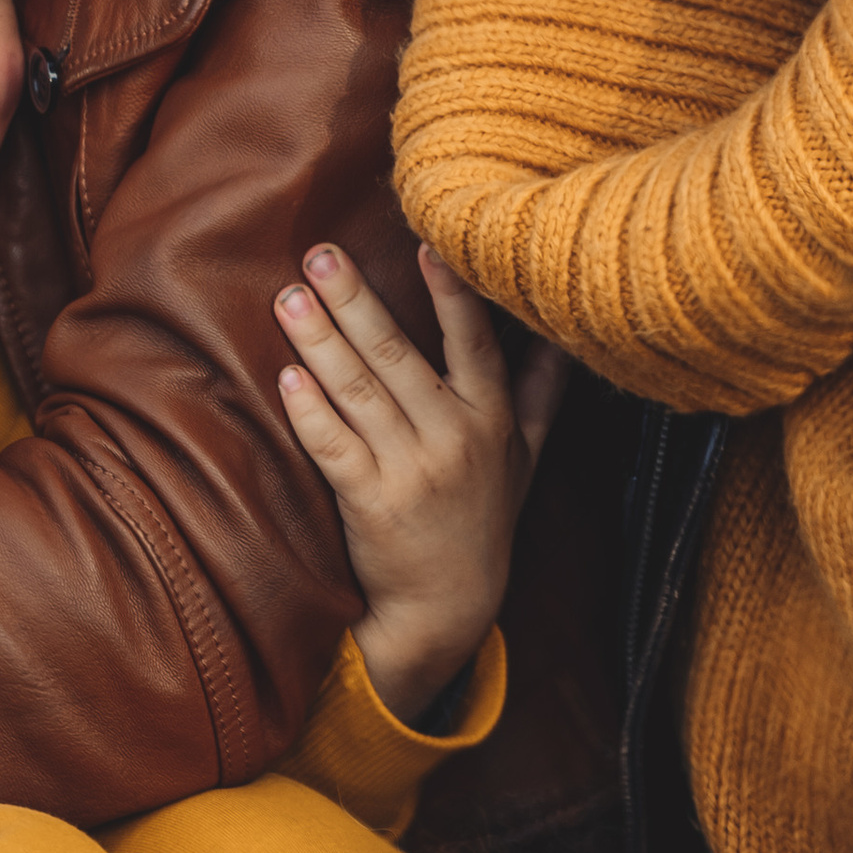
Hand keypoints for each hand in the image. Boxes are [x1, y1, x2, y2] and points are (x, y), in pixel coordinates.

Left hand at [274, 241, 557, 724]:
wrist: (449, 609)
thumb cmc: (482, 520)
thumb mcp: (525, 458)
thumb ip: (540, 395)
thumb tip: (565, 339)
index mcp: (490, 418)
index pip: (472, 344)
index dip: (451, 294)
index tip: (427, 243)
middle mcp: (454, 439)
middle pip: (396, 356)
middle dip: (354, 300)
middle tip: (319, 254)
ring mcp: (412, 473)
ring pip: (359, 394)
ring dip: (320, 343)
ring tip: (288, 300)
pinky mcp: (371, 505)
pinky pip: (335, 450)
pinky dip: (311, 413)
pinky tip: (288, 378)